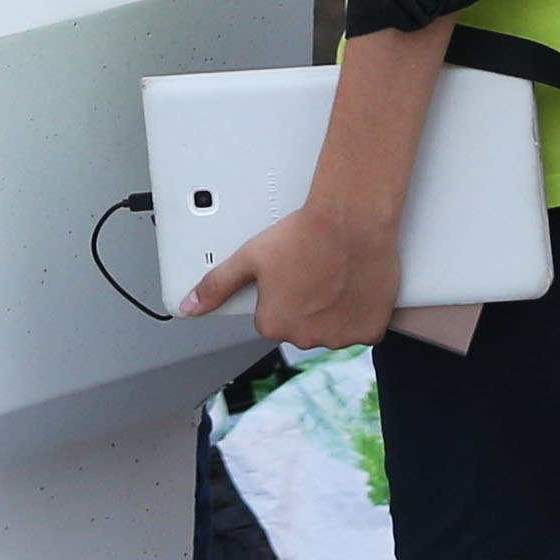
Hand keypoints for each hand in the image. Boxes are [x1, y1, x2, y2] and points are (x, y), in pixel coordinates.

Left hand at [192, 201, 405, 348]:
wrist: (351, 221)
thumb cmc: (304, 235)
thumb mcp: (250, 256)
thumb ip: (217, 285)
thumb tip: (190, 305)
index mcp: (273, 325)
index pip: (270, 317)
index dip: (281, 293)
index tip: (290, 273)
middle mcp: (304, 338)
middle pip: (301, 325)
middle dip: (306, 303)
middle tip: (313, 271)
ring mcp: (339, 337)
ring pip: (331, 328)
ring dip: (333, 310)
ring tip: (335, 275)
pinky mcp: (369, 331)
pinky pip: (362, 329)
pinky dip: (360, 313)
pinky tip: (355, 288)